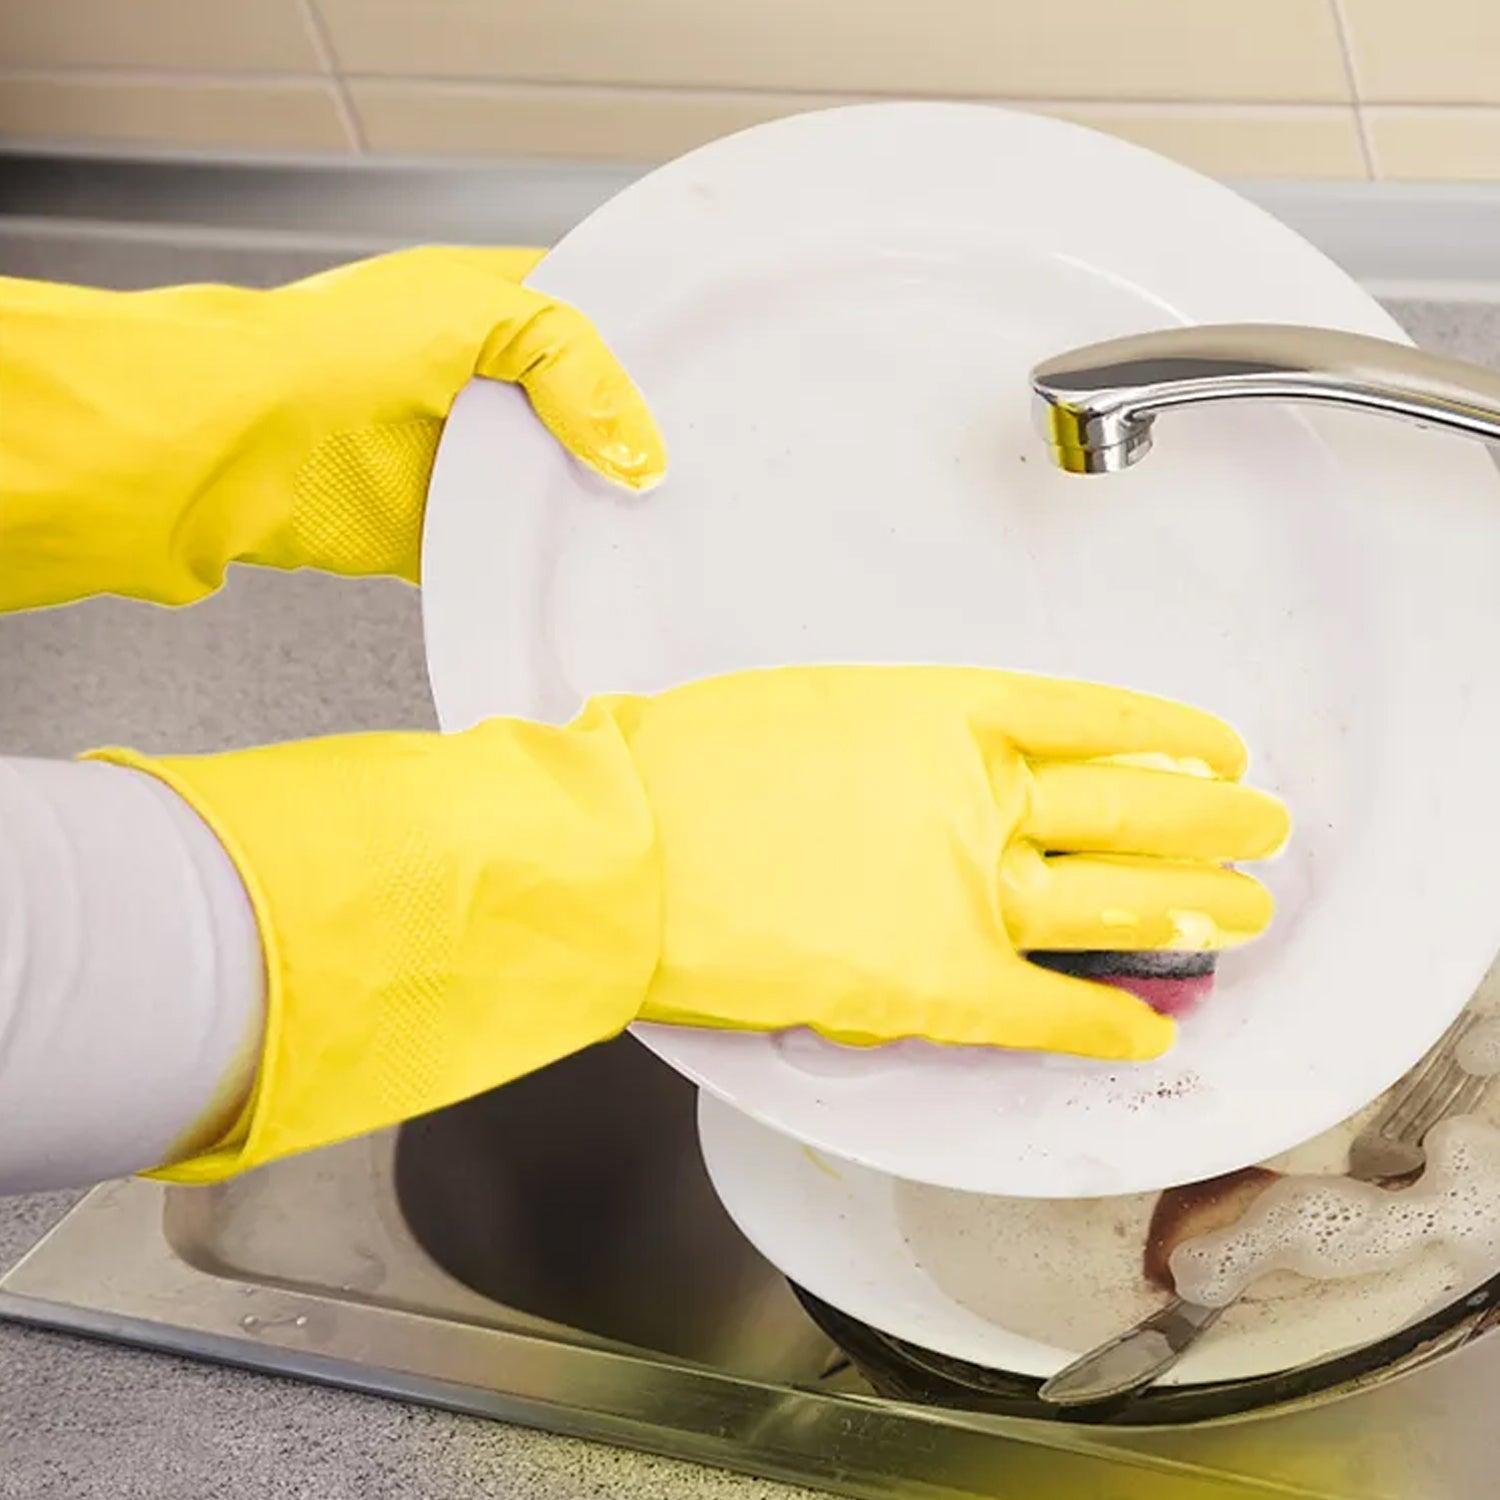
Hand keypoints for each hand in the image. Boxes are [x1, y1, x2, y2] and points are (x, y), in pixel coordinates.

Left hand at [1, 247, 664, 609]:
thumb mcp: (480, 315)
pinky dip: (549, 561)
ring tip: (668, 526)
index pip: (602, 324)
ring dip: (596, 508)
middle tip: (703, 469)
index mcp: (502, 308)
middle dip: (636, 443)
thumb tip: (640, 454)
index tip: (712, 391)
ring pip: (561, 487)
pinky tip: (596, 569)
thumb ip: (576, 368)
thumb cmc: (333, 349)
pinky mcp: (449, 527)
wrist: (241, 438)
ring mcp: (471, 457)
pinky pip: (516, 547)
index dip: (655, 355)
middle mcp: (491, 383)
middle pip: (592, 417)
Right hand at [610, 667, 1283, 1053]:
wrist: (627, 843)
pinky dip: (1105, 1024)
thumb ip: (890, 744)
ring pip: (1114, 901)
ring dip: (1190, 913)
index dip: (1167, 737)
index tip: (1214, 748)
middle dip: (1210, 825)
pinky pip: (1049, 1008)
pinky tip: (1150, 1030)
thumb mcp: (808, 714)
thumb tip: (928, 778)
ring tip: (1245, 916)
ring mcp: (965, 889)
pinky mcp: (935, 983)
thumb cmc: (687, 767)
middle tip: (1259, 832)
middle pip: (1130, 809)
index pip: (1094, 718)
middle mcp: (976, 794)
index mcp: (942, 712)